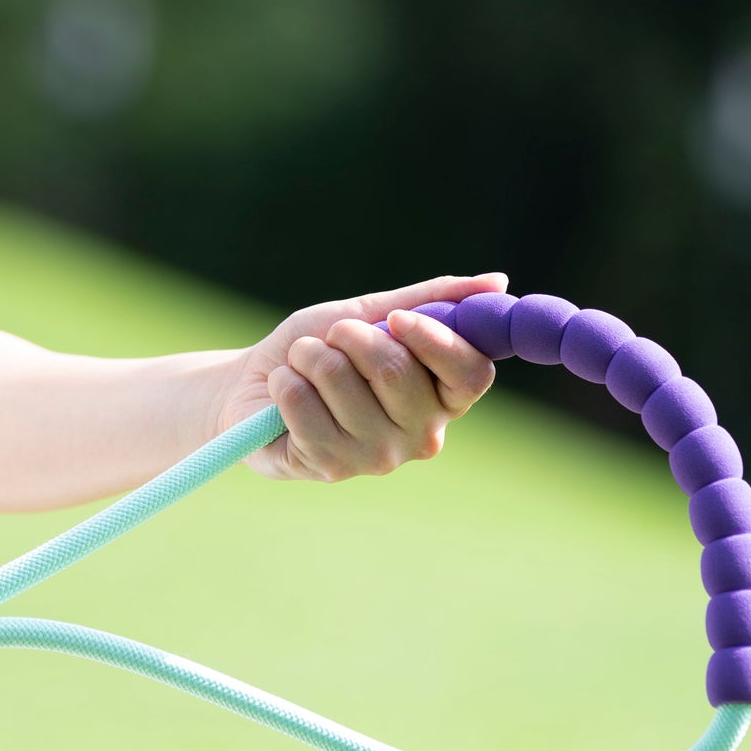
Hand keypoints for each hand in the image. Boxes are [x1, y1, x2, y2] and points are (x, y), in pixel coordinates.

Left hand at [213, 271, 507, 479]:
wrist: (253, 384)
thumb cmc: (320, 348)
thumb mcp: (370, 313)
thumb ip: (430, 300)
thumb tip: (497, 282)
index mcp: (443, 397)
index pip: (471, 374)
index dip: (436, 341)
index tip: (396, 319)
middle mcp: (421, 435)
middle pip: (397, 371)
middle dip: (350, 336)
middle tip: (333, 337)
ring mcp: (377, 457)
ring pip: (341, 380)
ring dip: (310, 355)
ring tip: (304, 364)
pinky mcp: (332, 468)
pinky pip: (303, 404)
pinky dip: (286, 381)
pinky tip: (285, 392)